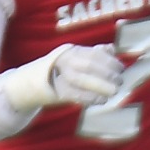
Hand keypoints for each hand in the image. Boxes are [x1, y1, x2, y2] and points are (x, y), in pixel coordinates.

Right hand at [2, 43, 122, 110]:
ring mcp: (56, 76)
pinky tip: (101, 101)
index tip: (121, 68)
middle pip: (87, 65)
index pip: (92, 53)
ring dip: (100, 86)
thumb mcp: (75, 60)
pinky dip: (90, 98)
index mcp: (70, 51)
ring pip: (81, 80)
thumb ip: (93, 54)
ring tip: (113, 92)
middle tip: (120, 82)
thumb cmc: (58, 73)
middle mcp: (62, 60)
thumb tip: (111, 49)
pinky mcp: (54, 92)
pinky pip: (74, 95)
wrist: (28, 86)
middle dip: (107, 74)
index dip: (109, 61)